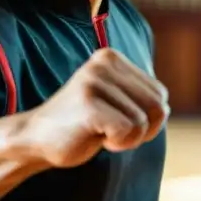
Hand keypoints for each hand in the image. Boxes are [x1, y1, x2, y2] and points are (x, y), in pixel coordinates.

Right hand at [15, 48, 169, 168]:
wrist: (35, 138)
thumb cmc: (80, 125)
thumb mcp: (112, 100)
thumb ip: (138, 96)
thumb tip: (165, 106)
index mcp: (111, 58)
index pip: (160, 94)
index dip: (147, 119)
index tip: (116, 121)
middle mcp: (103, 64)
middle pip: (158, 107)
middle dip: (142, 130)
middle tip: (111, 131)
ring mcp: (95, 82)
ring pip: (144, 122)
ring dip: (127, 139)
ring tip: (99, 132)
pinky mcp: (89, 104)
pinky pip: (128, 130)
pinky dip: (118, 143)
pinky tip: (95, 138)